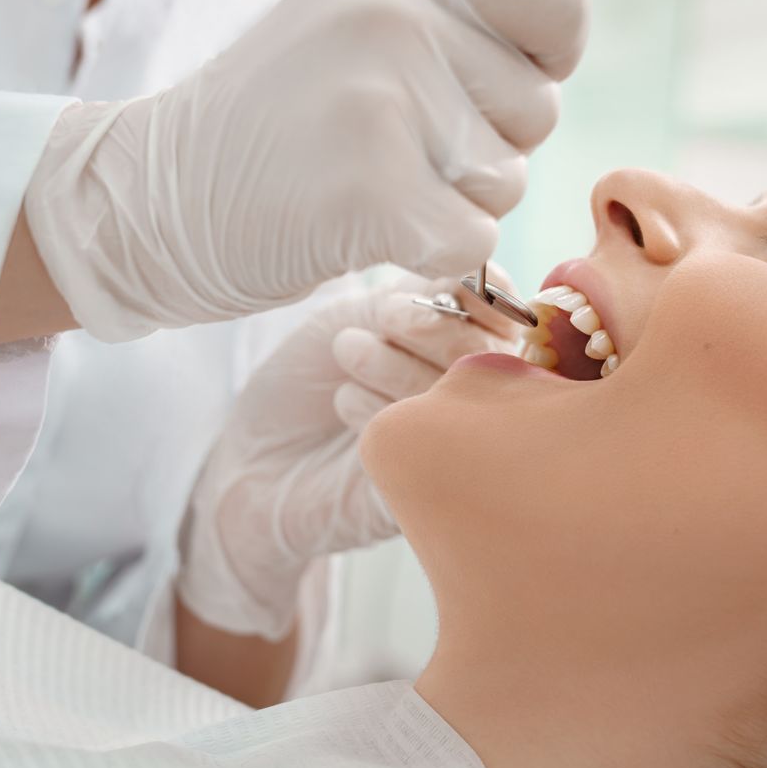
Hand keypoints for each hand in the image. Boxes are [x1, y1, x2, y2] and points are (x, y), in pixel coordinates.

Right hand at [21, 0, 586, 340]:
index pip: (562, 1)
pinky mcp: (373, 192)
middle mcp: (397, 14)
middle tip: (382, 141)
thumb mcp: (368, 13)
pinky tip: (361, 229)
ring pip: (509, 177)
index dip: (544, 58)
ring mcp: (383, 100)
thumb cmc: (279, 111)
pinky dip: (430, 255)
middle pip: (539, 105)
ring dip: (454, 199)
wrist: (155, 196)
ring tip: (364, 178)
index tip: (480, 80)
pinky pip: (473, 240)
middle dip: (483, 141)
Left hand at [175, 276, 520, 639]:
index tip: (448, 284)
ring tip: (348, 350)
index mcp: (472, 345)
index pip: (511, 316)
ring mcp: (457, 451)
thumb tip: (478, 270)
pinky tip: (347, 405)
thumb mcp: (363, 311)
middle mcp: (477, 399)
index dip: (488, 295)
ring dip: (396, 361)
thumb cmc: (311, 376)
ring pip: (458, 399)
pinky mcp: (433, 497)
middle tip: (386, 316)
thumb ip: (424, 291)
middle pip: (493, 355)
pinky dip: (383, 414)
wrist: (255, 458)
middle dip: (435, 324)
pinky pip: (427, 452)